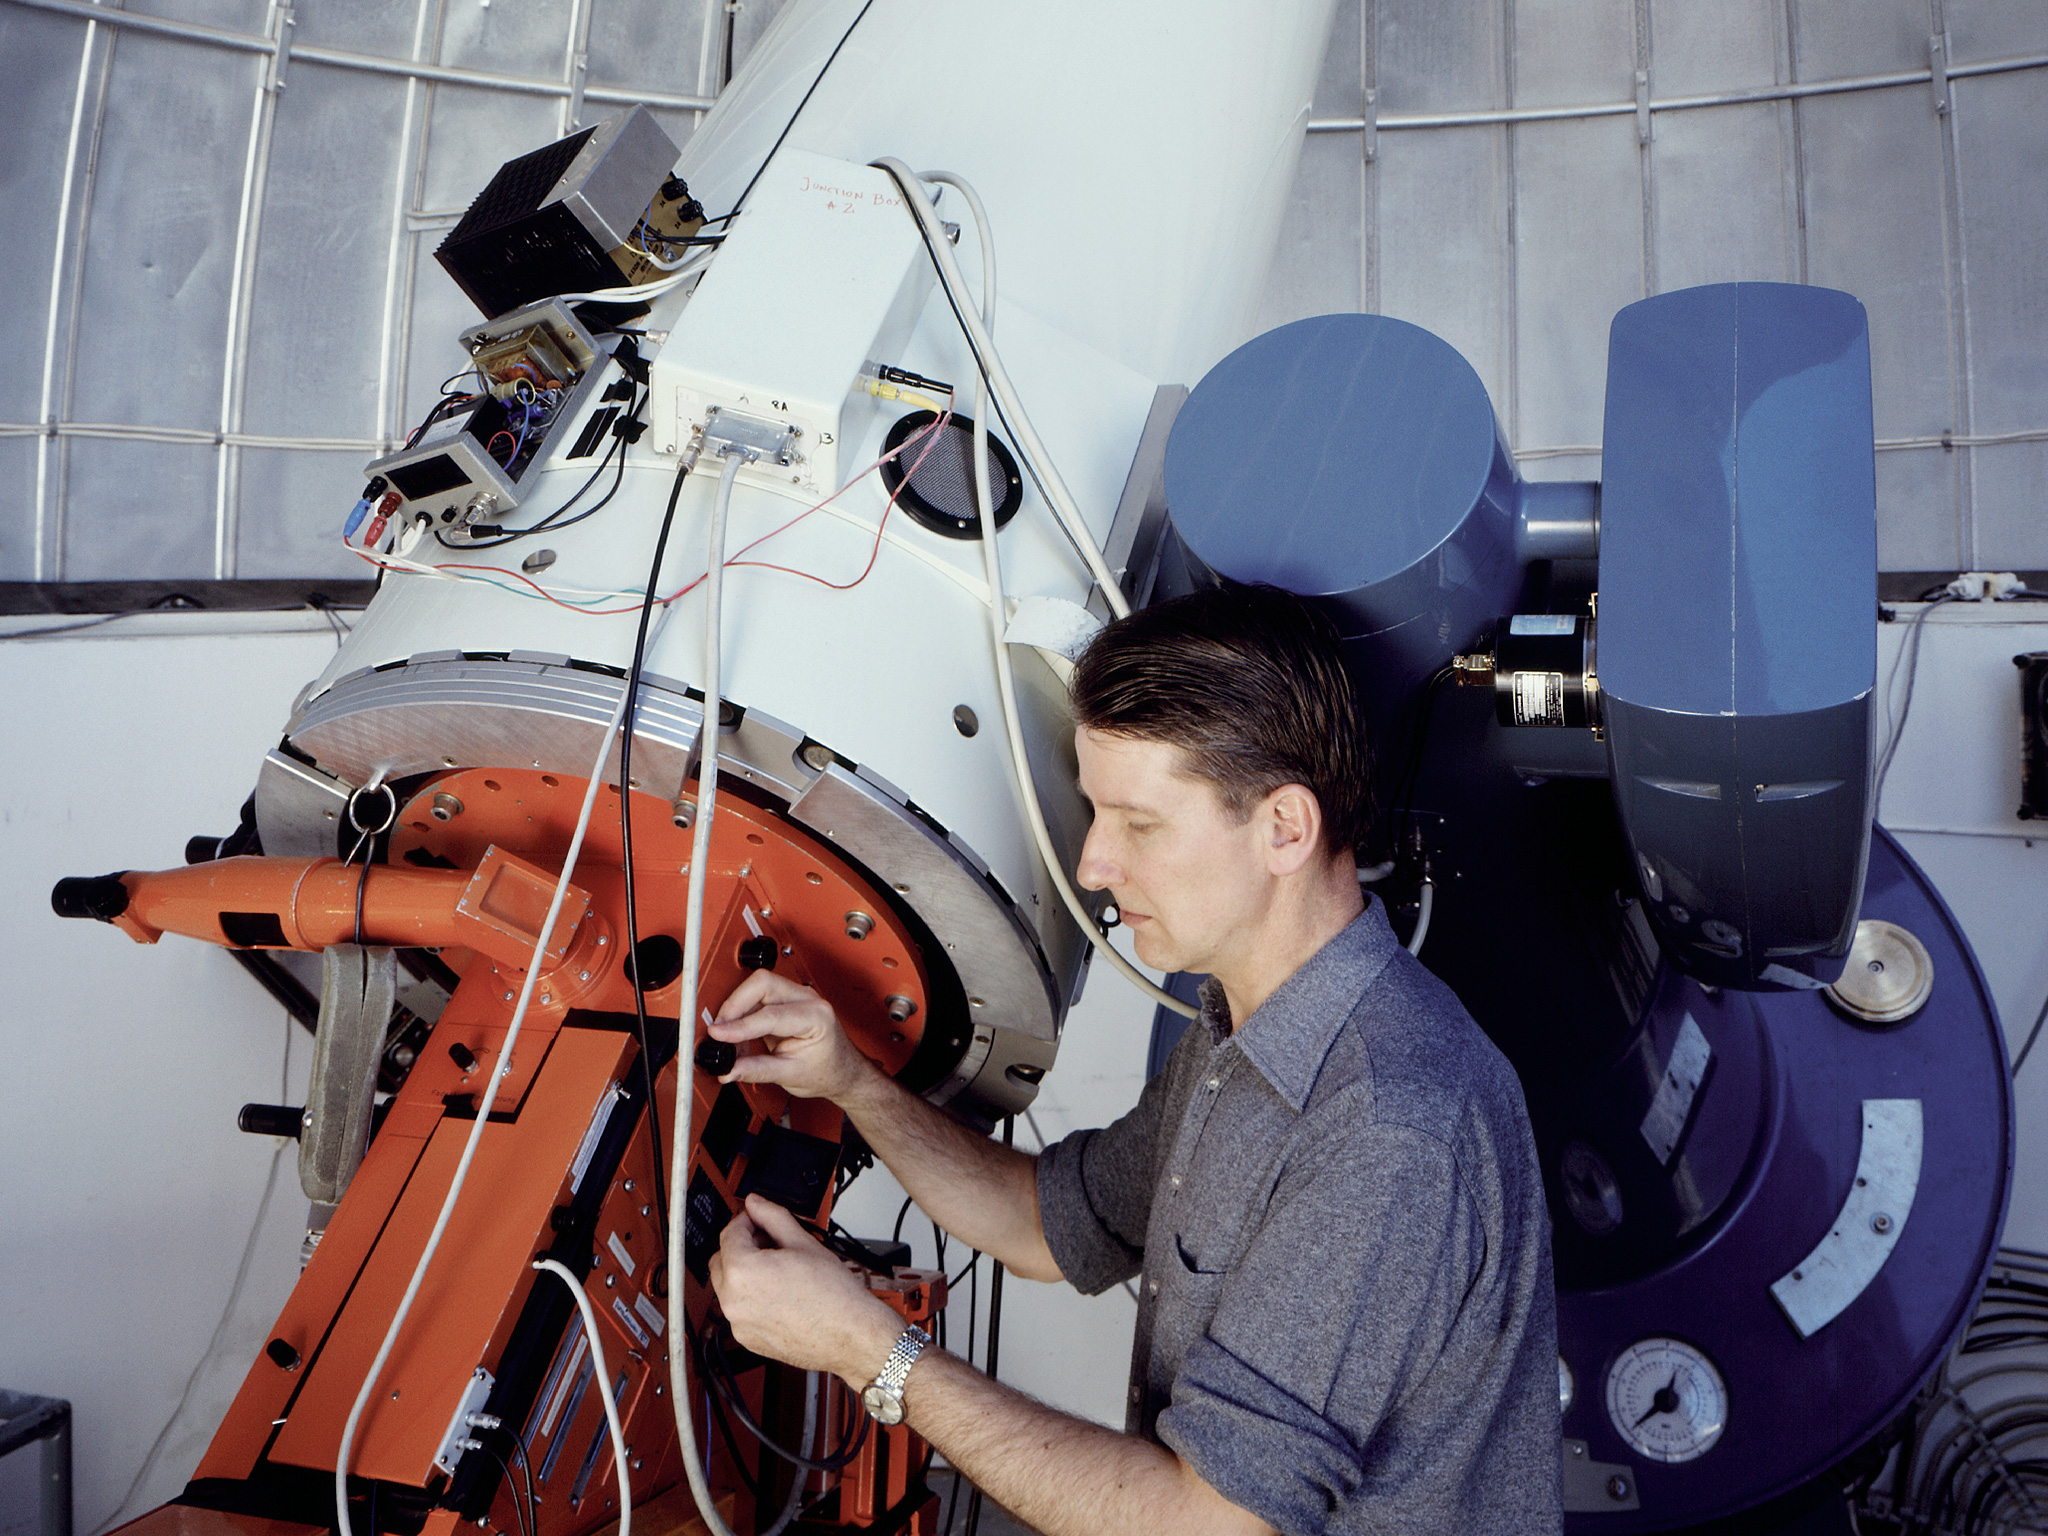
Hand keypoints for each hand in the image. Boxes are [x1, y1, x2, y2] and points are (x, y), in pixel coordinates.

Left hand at [707, 1195, 902, 1386]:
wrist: (849, 1335)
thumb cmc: (833, 1296)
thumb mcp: (803, 1243)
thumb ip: (772, 1217)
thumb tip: (757, 1204)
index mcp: (742, 1272)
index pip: (729, 1234)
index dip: (745, 1220)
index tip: (757, 1218)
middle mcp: (733, 1301)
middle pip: (721, 1260)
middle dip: (741, 1246)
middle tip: (767, 1240)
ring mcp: (739, 1324)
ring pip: (728, 1287)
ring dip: (743, 1272)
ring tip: (777, 1268)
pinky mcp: (747, 1339)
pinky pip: (739, 1310)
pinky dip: (750, 1298)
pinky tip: (778, 1292)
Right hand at [708, 970, 877, 1103]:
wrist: (842, 1071)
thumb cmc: (828, 1071)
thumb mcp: (791, 1075)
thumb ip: (757, 1070)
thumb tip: (729, 1068)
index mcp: (816, 1016)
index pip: (770, 1014)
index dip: (740, 1025)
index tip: (719, 1034)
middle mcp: (808, 999)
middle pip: (762, 984)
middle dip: (735, 1004)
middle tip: (719, 1029)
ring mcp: (798, 995)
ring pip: (757, 986)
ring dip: (737, 1010)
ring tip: (730, 1041)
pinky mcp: (786, 1000)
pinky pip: (758, 997)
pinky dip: (743, 1014)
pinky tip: (738, 1035)